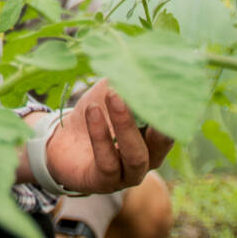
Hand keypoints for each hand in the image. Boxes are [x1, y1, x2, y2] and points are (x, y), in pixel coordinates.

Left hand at [45, 81, 173, 195]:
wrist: (60, 138)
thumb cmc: (94, 113)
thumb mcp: (111, 90)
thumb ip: (129, 78)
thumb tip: (146, 54)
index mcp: (156, 136)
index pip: (173, 123)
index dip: (176, 106)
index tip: (173, 84)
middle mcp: (148, 158)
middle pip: (162, 143)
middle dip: (157, 117)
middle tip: (147, 91)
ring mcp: (127, 174)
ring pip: (136, 155)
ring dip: (125, 125)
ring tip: (113, 97)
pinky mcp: (104, 183)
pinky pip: (107, 162)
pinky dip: (100, 136)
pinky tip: (92, 112)